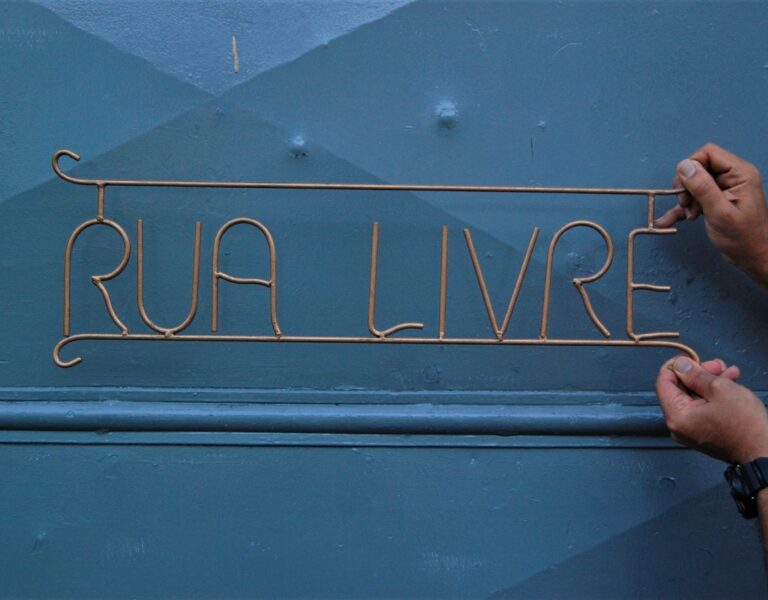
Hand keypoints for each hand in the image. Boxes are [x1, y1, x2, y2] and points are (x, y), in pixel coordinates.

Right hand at [655, 143, 767, 287]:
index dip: (691, 166)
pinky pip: (693, 199)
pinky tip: (668, 220)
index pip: (708, 154)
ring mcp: (723, 190)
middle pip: (698, 168)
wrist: (753, 257)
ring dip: (685, 199)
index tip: (683, 187)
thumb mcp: (720, 212)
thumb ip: (703, 187)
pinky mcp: (715, 201)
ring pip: (693, 184)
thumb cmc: (744, 237)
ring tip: (690, 215)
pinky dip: (681, 209)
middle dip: (687, 186)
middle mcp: (732, 178)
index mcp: (739, 174)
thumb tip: (684, 165)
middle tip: (686, 203)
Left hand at [655, 356, 767, 462]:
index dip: (676, 367)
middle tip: (718, 364)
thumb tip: (679, 365)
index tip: (691, 358)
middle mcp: (679, 426)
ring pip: (695, 397)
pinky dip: (714, 395)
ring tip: (729, 372)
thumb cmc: (745, 424)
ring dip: (711, 382)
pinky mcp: (704, 433)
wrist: (764, 452)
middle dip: (699, 373)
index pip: (663, 383)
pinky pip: (703, 408)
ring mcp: (691, 431)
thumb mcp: (720, 389)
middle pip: (680, 390)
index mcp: (676, 416)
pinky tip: (730, 383)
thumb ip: (696, 374)